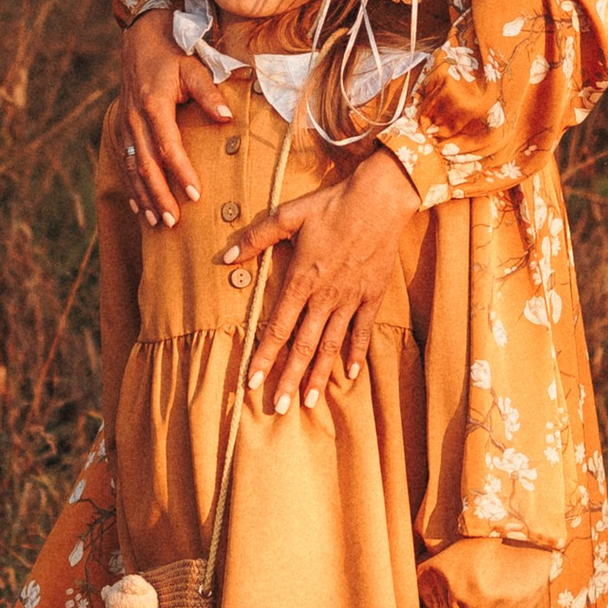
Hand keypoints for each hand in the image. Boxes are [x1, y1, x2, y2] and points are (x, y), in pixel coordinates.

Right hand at [114, 4, 229, 225]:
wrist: (140, 38)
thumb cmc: (173, 53)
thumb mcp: (194, 67)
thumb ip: (209, 94)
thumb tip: (226, 119)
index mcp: (154, 105)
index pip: (169, 147)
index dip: (181, 173)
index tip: (195, 196)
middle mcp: (134, 119)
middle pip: (146, 165)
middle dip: (159, 195)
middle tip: (172, 221)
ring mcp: (124, 125)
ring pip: (132, 168)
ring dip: (144, 196)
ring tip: (156, 222)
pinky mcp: (121, 128)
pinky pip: (125, 163)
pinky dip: (132, 186)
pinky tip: (139, 207)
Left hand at [223, 146, 419, 413]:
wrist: (381, 199)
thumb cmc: (332, 204)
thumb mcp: (288, 214)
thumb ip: (256, 238)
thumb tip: (226, 257)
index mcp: (301, 279)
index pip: (277, 327)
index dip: (263, 357)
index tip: (251, 381)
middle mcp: (325, 296)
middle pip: (303, 346)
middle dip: (288, 379)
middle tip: (278, 408)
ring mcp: (350, 298)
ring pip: (331, 345)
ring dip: (319, 374)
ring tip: (309, 401)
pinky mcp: (372, 295)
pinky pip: (363, 331)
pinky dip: (356, 353)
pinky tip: (350, 373)